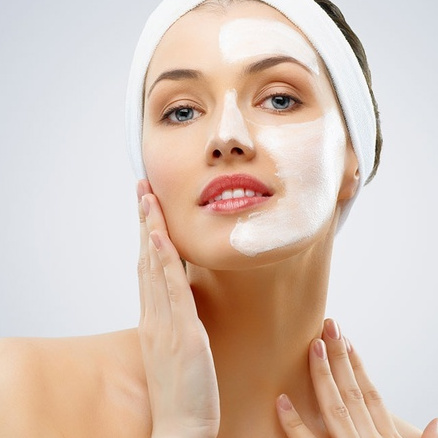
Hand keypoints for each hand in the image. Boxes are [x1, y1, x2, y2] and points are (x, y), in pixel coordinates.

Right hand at [137, 180, 219, 437]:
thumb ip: (175, 316)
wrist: (181, 423)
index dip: (146, 233)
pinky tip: (159, 239)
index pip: (148, 265)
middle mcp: (155, 313)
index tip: (147, 207)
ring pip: (156, 267)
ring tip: (148, 199)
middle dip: (145, 222)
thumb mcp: (175, 343)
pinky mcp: (183, 333)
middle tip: (143, 189)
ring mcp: (166, 322)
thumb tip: (180, 292)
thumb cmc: (181, 385)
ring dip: (151, 230)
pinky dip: (164, 263)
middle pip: (147, 258)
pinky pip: (172, 292)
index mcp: (155, 315)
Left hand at [276, 318, 437, 437]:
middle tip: (328, 326)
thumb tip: (435, 420)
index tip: (348, 341)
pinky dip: (294, 424)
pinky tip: (281, 400)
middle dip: (340, 358)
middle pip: (352, 392)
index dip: (359, 366)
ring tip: (312, 346)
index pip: (371, 395)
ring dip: (323, 377)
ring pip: (335, 408)